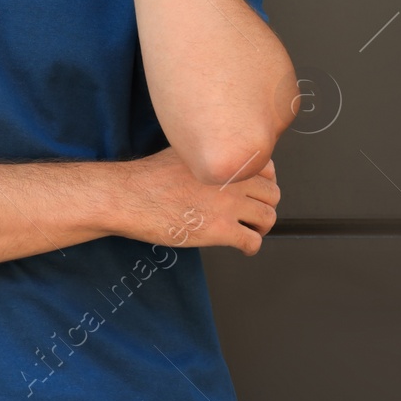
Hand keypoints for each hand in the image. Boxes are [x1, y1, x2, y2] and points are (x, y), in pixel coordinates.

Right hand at [114, 146, 280, 255]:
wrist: (128, 197)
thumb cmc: (146, 178)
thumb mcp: (180, 153)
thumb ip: (206, 159)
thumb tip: (214, 165)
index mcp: (222, 159)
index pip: (266, 168)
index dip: (264, 182)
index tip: (256, 190)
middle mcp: (230, 179)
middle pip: (272, 194)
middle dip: (265, 205)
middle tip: (254, 213)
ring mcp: (228, 205)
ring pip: (267, 218)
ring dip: (261, 227)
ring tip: (249, 230)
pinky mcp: (221, 230)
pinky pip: (253, 241)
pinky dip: (250, 247)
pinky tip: (241, 246)